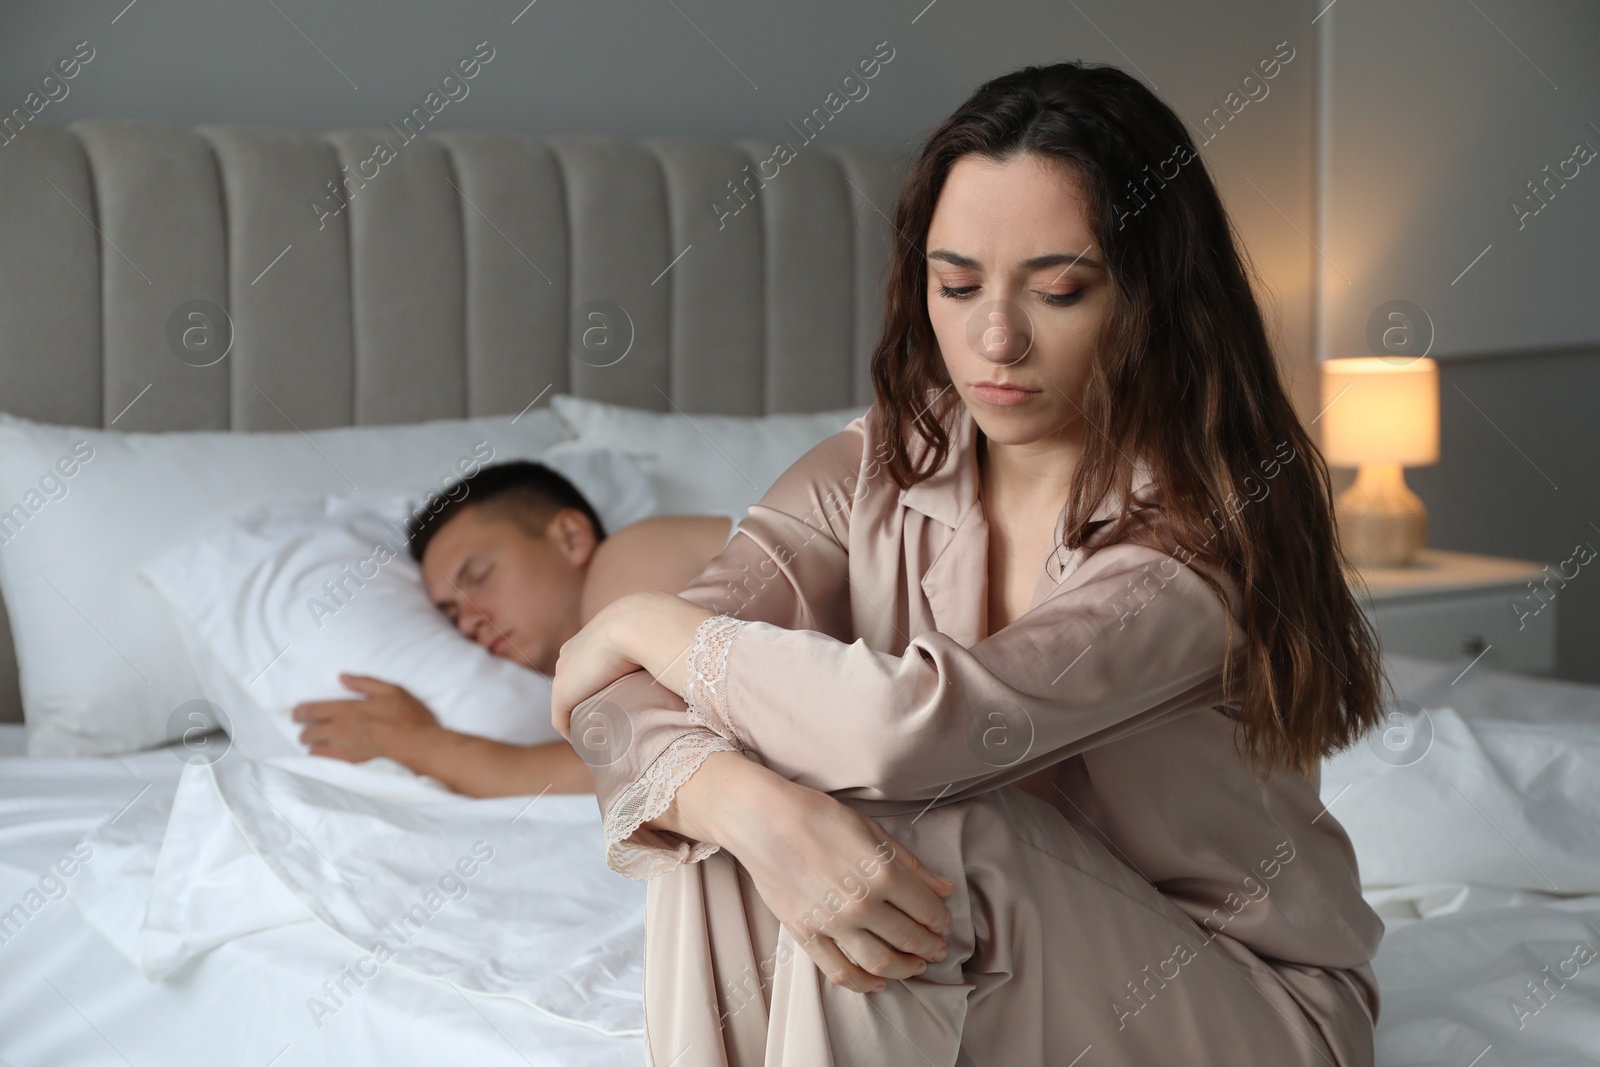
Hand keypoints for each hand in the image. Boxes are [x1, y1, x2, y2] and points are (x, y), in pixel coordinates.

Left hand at [292, 674, 440, 763]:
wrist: (418, 747)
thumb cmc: (407, 717)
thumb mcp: (391, 690)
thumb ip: (364, 682)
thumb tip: (342, 678)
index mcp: (347, 709)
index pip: (312, 710)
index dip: (299, 712)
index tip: (296, 713)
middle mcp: (340, 729)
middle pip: (308, 732)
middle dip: (303, 730)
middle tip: (306, 729)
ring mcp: (344, 748)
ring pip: (313, 749)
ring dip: (312, 745)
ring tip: (316, 743)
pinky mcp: (350, 763)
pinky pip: (325, 761)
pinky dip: (321, 757)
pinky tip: (326, 754)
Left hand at [550, 597, 647, 740]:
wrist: (640, 624)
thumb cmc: (657, 626)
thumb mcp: (655, 634)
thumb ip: (658, 645)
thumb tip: (679, 659)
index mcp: (592, 636)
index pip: (588, 665)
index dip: (600, 684)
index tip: (618, 703)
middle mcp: (572, 652)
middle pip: (574, 684)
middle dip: (587, 703)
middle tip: (609, 726)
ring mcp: (565, 672)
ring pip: (567, 702)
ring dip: (581, 720)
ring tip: (599, 740)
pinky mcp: (563, 692)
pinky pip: (561, 720)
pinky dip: (572, 735)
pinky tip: (588, 748)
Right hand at [701, 761, 956, 992]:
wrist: (762, 820)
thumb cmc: (817, 816)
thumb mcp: (872, 830)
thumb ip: (910, 863)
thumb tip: (943, 889)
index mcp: (883, 872)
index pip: (927, 911)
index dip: (941, 922)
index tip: (944, 925)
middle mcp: (862, 903)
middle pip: (909, 939)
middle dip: (930, 947)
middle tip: (937, 948)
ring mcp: (832, 923)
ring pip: (880, 963)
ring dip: (905, 969)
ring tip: (915, 966)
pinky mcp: (806, 934)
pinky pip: (839, 972)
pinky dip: (863, 984)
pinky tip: (877, 982)